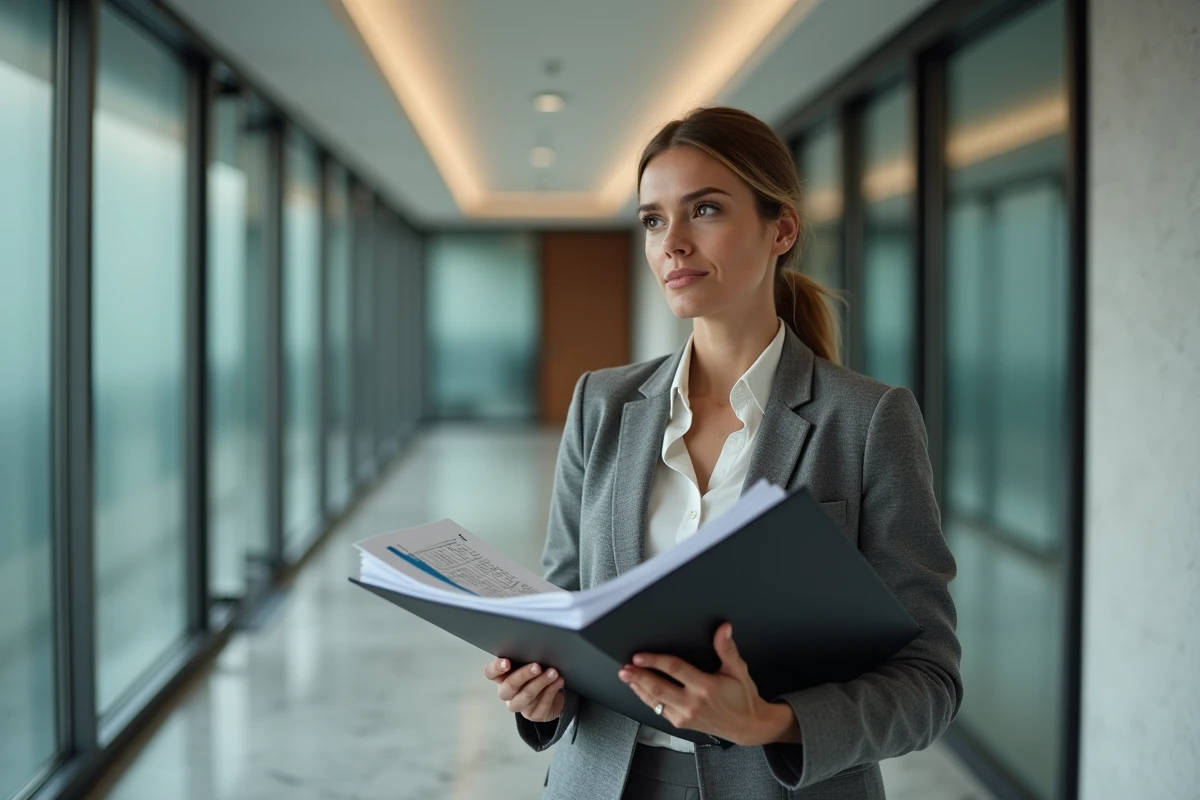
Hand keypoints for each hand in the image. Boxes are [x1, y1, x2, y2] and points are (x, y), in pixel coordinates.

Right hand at [484, 657, 565, 722]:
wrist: (552, 694)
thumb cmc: (537, 673)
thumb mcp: (529, 662)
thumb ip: (526, 657)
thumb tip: (534, 647)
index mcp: (502, 677)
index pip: (491, 673)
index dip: (496, 668)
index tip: (507, 662)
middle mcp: (507, 693)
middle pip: (509, 686)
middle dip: (524, 675)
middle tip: (537, 666)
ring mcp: (520, 705)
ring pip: (527, 696)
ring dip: (541, 682)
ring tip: (553, 672)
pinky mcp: (534, 715)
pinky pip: (542, 705)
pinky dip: (552, 691)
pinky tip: (558, 681)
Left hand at [617, 623, 799, 745]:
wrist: (747, 726)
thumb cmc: (742, 698)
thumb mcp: (738, 670)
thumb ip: (727, 649)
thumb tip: (723, 628)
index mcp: (706, 687)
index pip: (675, 670)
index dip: (655, 661)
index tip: (640, 656)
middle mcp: (693, 703)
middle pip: (659, 688)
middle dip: (639, 677)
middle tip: (625, 669)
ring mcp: (685, 716)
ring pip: (655, 702)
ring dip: (638, 688)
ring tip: (626, 677)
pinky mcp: (681, 723)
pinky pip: (658, 710)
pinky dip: (646, 699)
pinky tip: (639, 689)